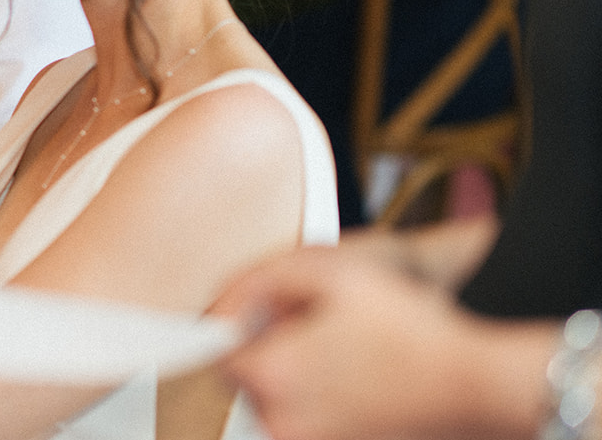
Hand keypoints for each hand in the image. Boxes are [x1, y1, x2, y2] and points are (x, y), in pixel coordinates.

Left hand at [215, 248, 481, 439]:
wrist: (478, 382)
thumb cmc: (410, 326)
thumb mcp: (327, 271)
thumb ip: (256, 280)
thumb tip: (220, 308)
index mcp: (274, 376)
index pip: (216, 352)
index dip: (236, 324)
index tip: (263, 312)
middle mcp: (285, 424)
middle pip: (247, 381)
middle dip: (267, 350)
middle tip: (312, 325)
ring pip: (278, 403)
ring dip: (294, 376)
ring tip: (343, 350)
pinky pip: (311, 423)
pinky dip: (322, 401)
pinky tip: (358, 376)